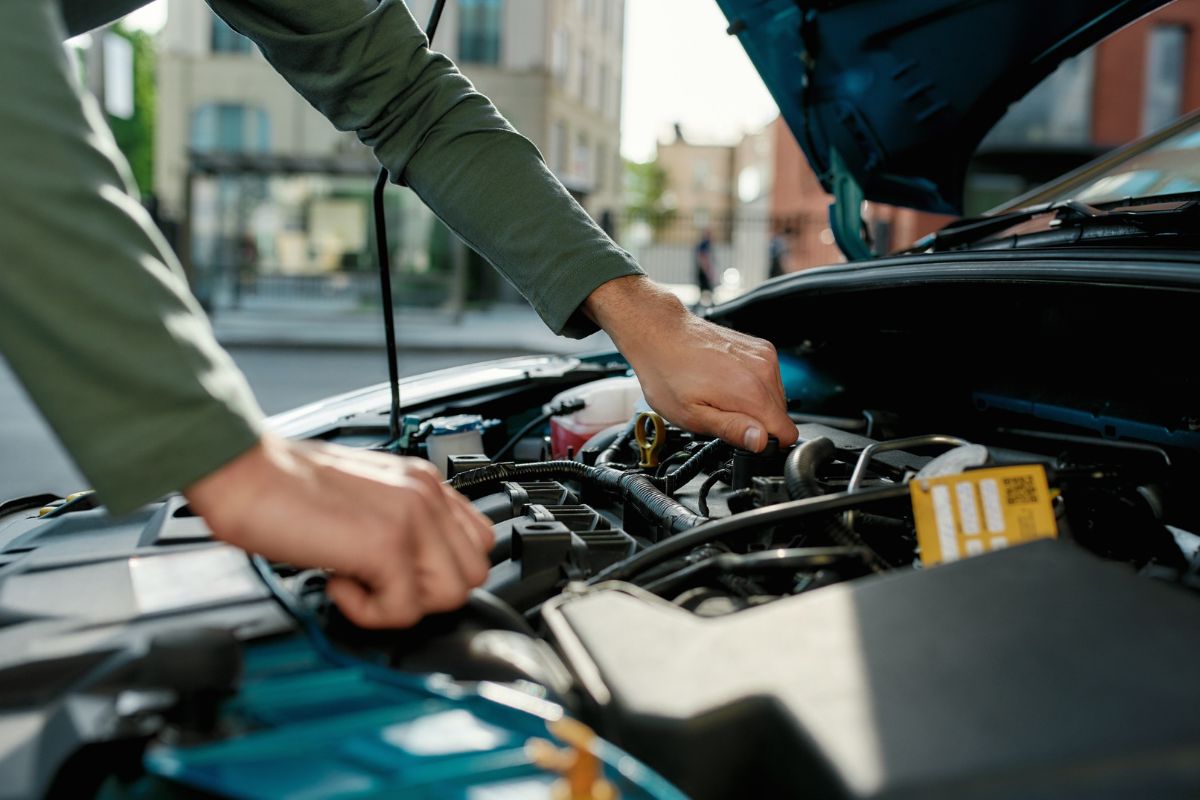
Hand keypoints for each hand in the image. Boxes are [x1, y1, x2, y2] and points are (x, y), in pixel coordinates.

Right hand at [185, 434, 493, 628]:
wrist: (244, 473)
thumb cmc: (286, 487)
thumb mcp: (363, 497)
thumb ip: (399, 522)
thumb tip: (411, 568)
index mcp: (422, 482)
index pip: (477, 540)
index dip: (440, 569)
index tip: (401, 573)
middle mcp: (425, 494)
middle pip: (473, 572)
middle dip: (426, 592)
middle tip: (378, 581)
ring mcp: (411, 517)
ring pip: (451, 594)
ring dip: (402, 603)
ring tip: (357, 579)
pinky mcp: (387, 545)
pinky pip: (404, 610)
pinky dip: (369, 612)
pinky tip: (338, 582)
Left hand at [584, 276, 796, 450]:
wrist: (661, 334)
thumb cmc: (668, 373)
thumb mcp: (692, 415)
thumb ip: (732, 430)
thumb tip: (761, 442)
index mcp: (751, 391)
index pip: (787, 433)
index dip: (765, 443)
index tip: (743, 437)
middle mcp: (764, 370)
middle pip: (780, 416)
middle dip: (756, 423)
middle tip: (721, 413)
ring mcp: (763, 355)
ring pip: (776, 398)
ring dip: (754, 404)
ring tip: (721, 395)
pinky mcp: (760, 347)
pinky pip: (769, 379)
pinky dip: (752, 385)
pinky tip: (726, 381)